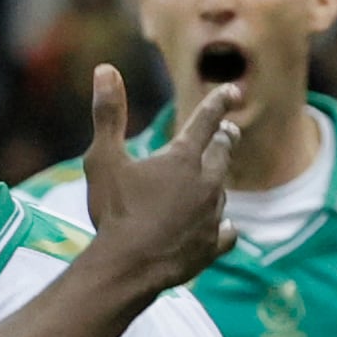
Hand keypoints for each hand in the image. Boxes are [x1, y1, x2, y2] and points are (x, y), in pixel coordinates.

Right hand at [77, 65, 239, 296]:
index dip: (219, 103)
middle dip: (224, 139)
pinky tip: (225, 228)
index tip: (232, 90)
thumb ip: (108, 114)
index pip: (207, 120)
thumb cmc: (114, 212)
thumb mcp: (103, 159)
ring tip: (214, 179)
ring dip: (218, 181)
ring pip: (221, 191)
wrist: (128, 267)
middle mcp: (206, 183)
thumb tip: (105, 68)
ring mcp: (212, 216)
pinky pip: (226, 232)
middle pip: (222, 153)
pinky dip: (224, 227)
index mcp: (183, 158)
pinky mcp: (211, 245)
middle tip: (227, 132)